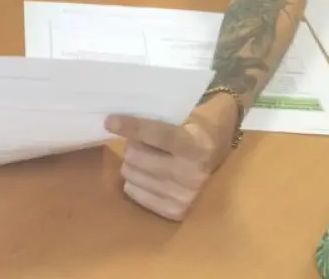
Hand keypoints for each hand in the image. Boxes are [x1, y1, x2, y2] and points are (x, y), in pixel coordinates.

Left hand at [105, 96, 237, 220]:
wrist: (218, 154)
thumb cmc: (193, 129)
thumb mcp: (181, 117)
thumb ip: (154, 119)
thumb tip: (116, 120)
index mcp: (196, 146)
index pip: (156, 135)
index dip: (130, 126)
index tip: (109, 121)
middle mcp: (192, 174)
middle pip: (136, 157)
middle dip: (132, 146)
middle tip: (140, 143)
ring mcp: (184, 196)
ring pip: (131, 175)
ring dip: (132, 164)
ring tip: (148, 158)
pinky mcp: (176, 212)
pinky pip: (134, 193)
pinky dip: (135, 181)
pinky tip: (148, 175)